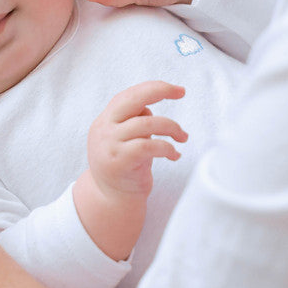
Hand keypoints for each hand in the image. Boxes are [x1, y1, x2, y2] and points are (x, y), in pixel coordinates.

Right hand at [73, 80, 185, 259]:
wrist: (111, 199)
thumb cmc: (125, 166)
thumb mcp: (124, 139)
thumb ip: (133, 121)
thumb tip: (150, 106)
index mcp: (105, 120)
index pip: (127, 96)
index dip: (152, 88)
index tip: (176, 89)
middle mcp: (104, 129)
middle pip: (133, 100)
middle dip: (160, 91)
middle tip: (181, 92)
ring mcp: (111, 145)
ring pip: (148, 123)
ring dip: (172, 127)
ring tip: (183, 137)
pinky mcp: (121, 161)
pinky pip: (150, 146)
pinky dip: (168, 148)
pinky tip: (175, 154)